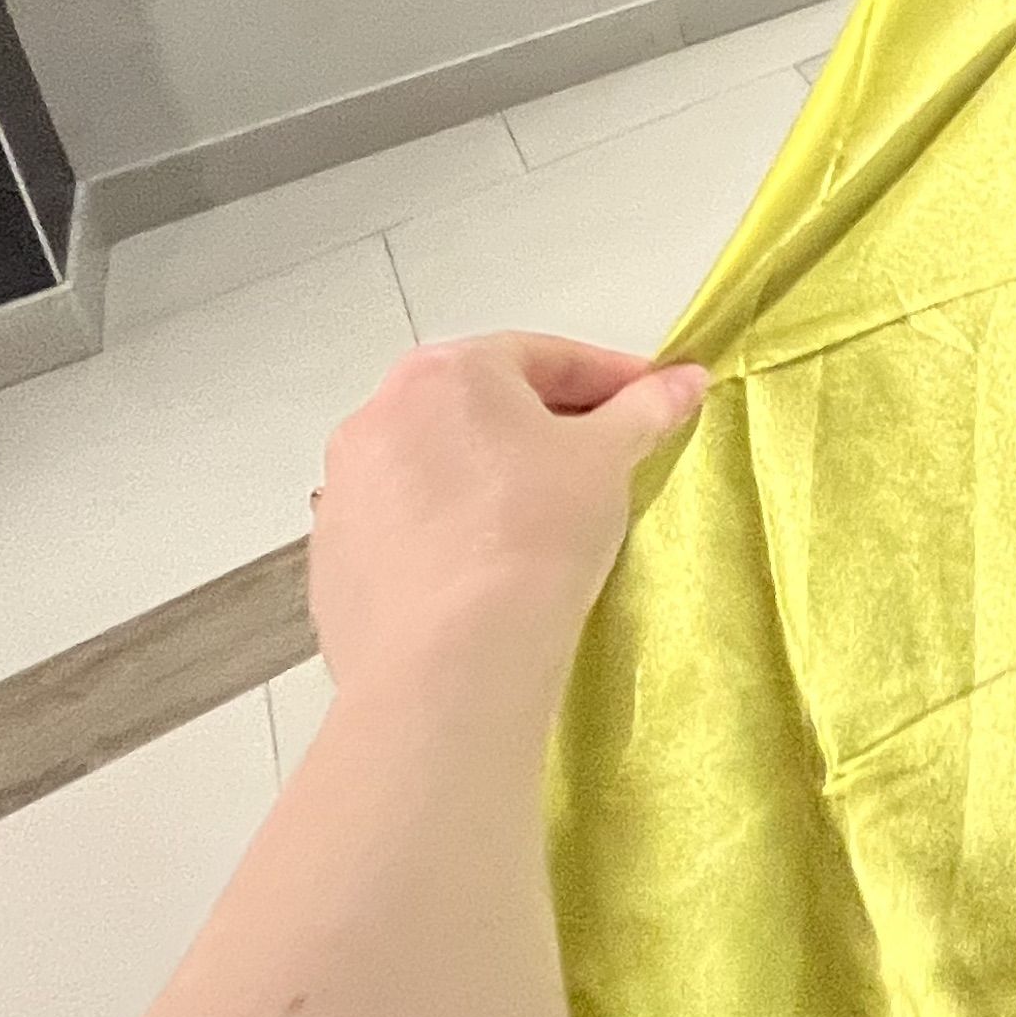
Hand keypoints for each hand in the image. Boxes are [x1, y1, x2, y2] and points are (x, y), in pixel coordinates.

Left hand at [308, 335, 709, 726]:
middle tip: (598, 462)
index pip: (543, 356)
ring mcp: (344, 489)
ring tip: (537, 526)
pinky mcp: (329, 560)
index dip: (608, 378)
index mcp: (445, 371)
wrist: (450, 659)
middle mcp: (378, 415)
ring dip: (484, 481)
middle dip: (540, 427)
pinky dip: (443, 537)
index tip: (650, 402)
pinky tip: (482, 575)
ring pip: (433, 469)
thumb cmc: (537, 530)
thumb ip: (646, 408)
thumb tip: (686, 379)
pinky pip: (402, 530)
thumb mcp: (608, 460)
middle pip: (477, 407)